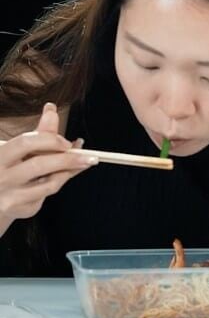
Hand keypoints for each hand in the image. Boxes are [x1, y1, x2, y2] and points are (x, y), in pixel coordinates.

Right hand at [0, 103, 94, 223]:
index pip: (25, 143)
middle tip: (90, 157)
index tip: (67, 142)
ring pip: (49, 183)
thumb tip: (51, 109)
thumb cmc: (10, 168)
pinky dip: (58, 183)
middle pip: (39, 165)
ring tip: (80, 163)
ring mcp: (9, 195)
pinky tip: (59, 177)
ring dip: (69, 172)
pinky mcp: (20, 209)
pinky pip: (48, 195)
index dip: (50, 140)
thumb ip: (39, 133)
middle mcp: (1, 176)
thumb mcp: (21, 149)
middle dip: (68, 159)